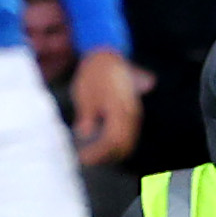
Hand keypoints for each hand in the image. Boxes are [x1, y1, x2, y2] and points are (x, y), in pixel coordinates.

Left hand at [70, 50, 142, 165]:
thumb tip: (84, 134)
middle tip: (86, 159)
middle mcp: (131, 114)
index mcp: (119, 109)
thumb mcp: (85, 96)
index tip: (82, 158)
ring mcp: (133, 114)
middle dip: (105, 156)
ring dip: (111, 152)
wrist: (106, 57)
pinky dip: (116, 143)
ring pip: (128, 141)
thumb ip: (87, 116)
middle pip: (123, 145)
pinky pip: (127, 134)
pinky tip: (100, 144)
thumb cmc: (94, 75)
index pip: (113, 141)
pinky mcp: (131, 113)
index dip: (98, 153)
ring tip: (92, 155)